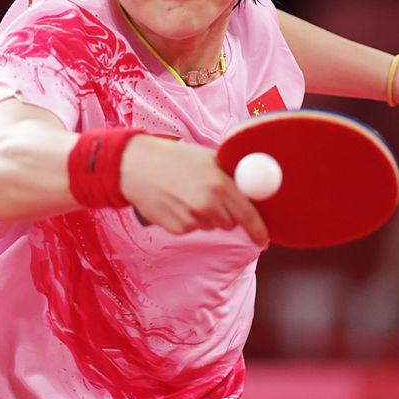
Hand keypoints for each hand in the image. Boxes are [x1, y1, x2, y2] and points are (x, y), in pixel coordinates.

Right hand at [120, 135, 268, 244]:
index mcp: (220, 184)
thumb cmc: (171, 158)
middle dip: (225, 214)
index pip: (248, 215)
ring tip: (185, 194)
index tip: (264, 240)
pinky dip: (187, 219)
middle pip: (230, 223)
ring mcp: (191, 217)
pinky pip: (191, 228)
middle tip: (207, 196)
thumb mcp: (205, 158)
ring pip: (210, 225)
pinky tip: (174, 202)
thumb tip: (250, 187)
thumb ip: (228, 174)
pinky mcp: (176, 228)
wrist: (134, 166)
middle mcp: (207, 203)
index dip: (259, 231)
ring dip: (204, 215)